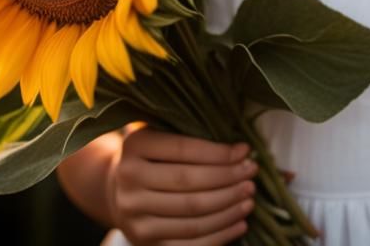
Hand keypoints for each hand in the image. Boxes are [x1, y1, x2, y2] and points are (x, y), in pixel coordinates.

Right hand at [107, 126, 258, 244]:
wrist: (118, 190)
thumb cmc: (153, 156)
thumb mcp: (161, 134)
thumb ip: (191, 134)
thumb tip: (241, 150)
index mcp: (135, 146)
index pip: (184, 149)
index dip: (218, 152)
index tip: (245, 151)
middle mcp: (129, 181)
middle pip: (189, 183)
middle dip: (227, 178)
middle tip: (251, 173)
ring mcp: (135, 216)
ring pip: (192, 216)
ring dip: (228, 207)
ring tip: (249, 197)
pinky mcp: (144, 243)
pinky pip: (189, 243)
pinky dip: (219, 235)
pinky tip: (239, 223)